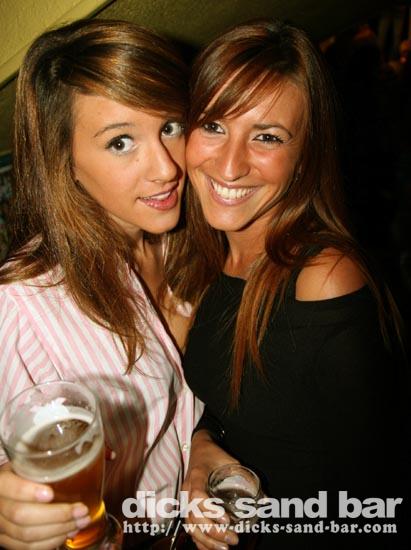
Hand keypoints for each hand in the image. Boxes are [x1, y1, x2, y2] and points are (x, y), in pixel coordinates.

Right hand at [0, 463, 89, 549]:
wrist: (6, 492)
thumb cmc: (26, 473)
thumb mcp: (29, 462)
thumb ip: (48, 461)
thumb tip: (96, 454)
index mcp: (1, 482)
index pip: (9, 488)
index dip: (28, 492)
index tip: (51, 493)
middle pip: (21, 515)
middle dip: (57, 515)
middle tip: (81, 509)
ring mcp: (1, 526)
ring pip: (27, 535)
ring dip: (59, 530)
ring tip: (82, 521)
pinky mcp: (7, 541)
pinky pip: (27, 548)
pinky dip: (51, 542)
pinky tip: (68, 531)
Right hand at [182, 431, 238, 549]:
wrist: (198, 448)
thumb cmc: (214, 454)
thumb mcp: (230, 460)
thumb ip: (245, 477)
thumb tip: (266, 498)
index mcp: (197, 476)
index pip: (198, 495)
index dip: (210, 510)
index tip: (227, 520)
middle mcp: (188, 489)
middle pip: (194, 516)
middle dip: (214, 532)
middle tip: (233, 539)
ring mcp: (185, 499)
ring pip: (190, 525)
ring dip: (207, 540)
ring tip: (225, 549)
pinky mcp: (187, 506)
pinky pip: (189, 527)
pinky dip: (199, 541)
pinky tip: (211, 548)